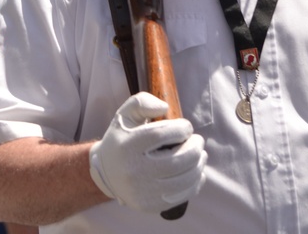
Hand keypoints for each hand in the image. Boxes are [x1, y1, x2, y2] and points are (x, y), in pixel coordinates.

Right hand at [88, 92, 206, 213]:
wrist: (107, 174)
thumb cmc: (122, 140)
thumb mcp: (125, 115)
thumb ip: (143, 102)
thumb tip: (165, 108)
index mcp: (127, 146)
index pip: (162, 134)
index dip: (182, 128)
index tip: (186, 127)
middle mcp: (134, 170)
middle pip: (178, 160)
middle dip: (195, 147)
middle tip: (198, 141)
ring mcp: (143, 191)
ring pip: (184, 179)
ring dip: (199, 164)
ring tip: (200, 155)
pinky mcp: (150, 205)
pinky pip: (182, 195)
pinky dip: (195, 182)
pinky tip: (196, 172)